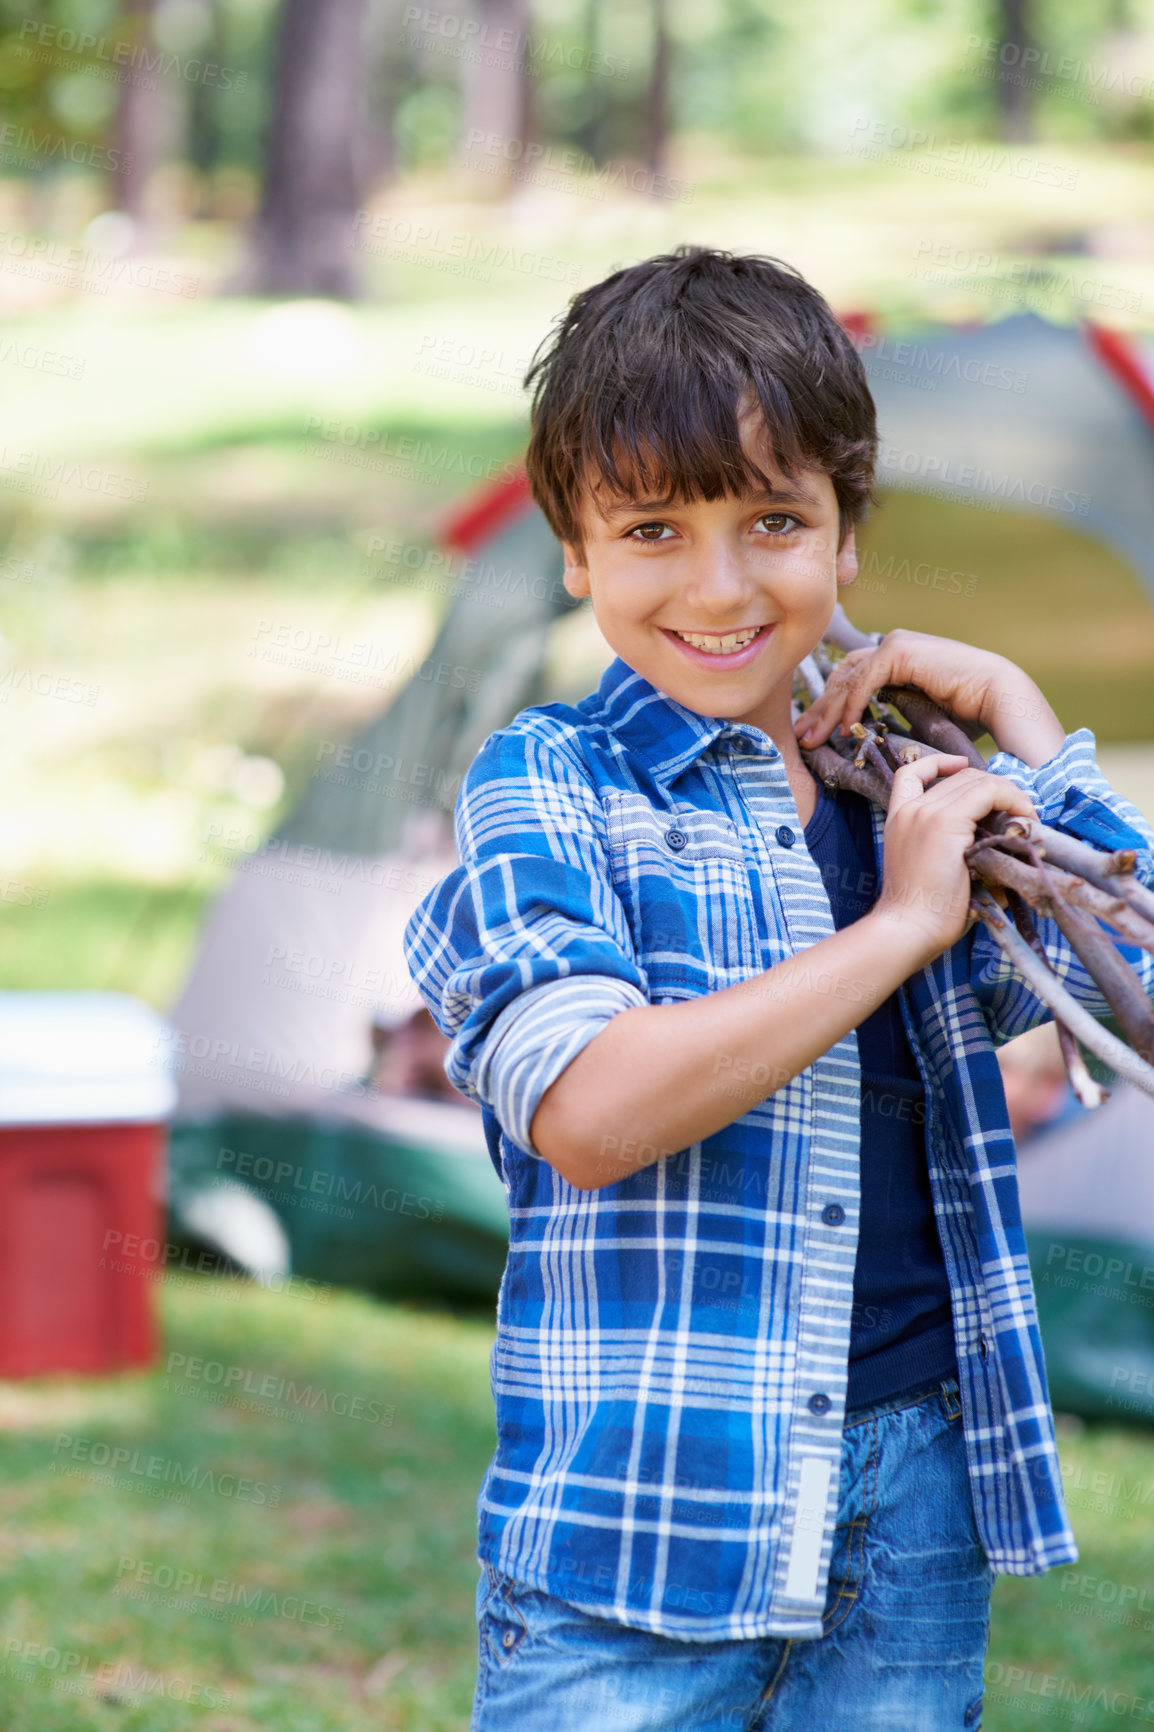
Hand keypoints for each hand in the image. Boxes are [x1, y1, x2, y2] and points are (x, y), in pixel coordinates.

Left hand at [793, 628, 1022, 748]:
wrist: (1001, 698)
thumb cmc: (970, 713)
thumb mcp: (921, 713)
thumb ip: (895, 713)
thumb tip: (871, 732)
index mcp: (897, 658)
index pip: (851, 678)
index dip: (830, 705)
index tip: (813, 732)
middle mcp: (892, 645)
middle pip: (842, 676)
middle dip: (820, 708)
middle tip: (801, 735)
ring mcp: (895, 644)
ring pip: (849, 678)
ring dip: (828, 710)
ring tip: (812, 737)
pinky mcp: (900, 650)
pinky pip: (864, 680)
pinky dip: (852, 704)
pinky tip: (844, 727)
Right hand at [869, 752, 1037, 965]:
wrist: (909, 928)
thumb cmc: (922, 912)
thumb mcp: (928, 868)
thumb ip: (950, 845)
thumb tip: (997, 843)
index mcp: (897, 819)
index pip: (912, 772)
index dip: (940, 763)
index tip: (962, 766)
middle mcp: (910, 810)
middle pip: (961, 777)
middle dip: (994, 788)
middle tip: (1016, 811)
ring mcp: (927, 814)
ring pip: (978, 781)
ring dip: (1008, 794)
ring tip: (1025, 817)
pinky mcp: (946, 824)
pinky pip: (988, 793)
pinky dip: (1012, 799)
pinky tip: (1024, 818)